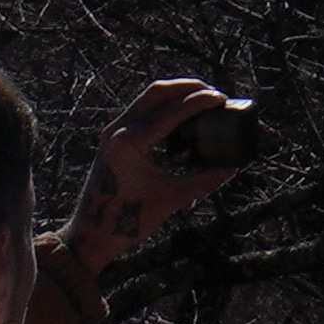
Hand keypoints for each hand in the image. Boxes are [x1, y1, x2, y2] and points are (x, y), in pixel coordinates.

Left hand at [69, 77, 257, 273]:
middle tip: (214, 94)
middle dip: (188, 87)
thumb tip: (232, 167)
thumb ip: (205, 180)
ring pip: (148, 97)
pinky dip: (163, 106)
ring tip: (201, 100)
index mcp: (132, 142)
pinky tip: (181, 115)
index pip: (173, 110)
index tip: (223, 99)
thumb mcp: (172, 198)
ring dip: (175, 94)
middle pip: (158, 92)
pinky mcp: (112, 138)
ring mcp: (112, 132)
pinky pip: (141, 110)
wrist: (91, 235)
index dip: (201, 101)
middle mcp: (119, 130)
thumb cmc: (129, 221)